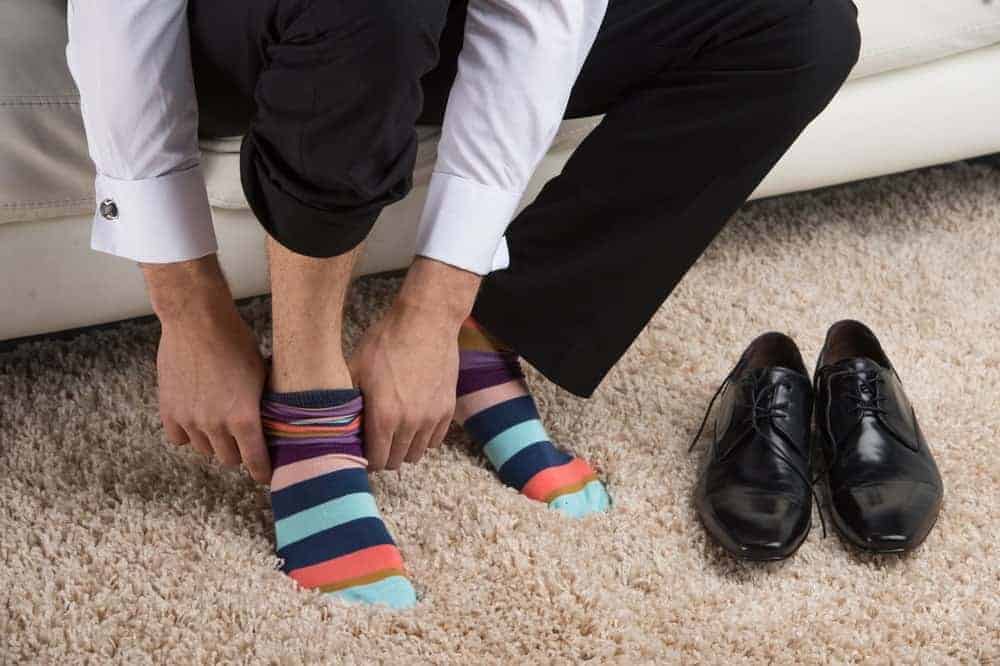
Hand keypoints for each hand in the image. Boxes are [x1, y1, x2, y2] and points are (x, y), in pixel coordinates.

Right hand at [143, 256, 270, 482]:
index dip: (262, 471)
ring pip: (204, 449)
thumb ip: (263, 407)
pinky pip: (179, 439)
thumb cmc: (237, 342)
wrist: (198, 322)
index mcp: (244, 418)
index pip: (255, 461)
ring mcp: (189, 420)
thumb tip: (273, 425)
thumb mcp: (262, 375)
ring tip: (221, 424)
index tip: (265, 475)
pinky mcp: (169, 411)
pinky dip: (188, 434)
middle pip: (229, 459)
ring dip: (214, 442)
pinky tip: (197, 420)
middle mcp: (215, 425)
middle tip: (244, 440)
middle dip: (239, 452)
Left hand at [349, 258, 480, 470]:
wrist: (426, 322)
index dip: (365, 458)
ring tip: (394, 432)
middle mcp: (410, 424)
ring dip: (403, 448)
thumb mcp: (355, 368)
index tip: (361, 448)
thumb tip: (338, 426)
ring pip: (417, 454)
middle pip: (396, 461)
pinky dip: (423, 438)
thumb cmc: (386, 342)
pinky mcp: (447, 409)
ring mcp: (432, 418)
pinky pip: (435, 440)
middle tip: (375, 440)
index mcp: (383, 417)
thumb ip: (348, 404)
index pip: (375, 461)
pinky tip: (413, 423)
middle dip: (383, 455)